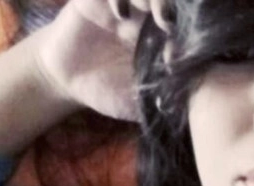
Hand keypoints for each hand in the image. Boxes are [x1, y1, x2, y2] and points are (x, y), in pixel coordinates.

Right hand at [31, 0, 171, 121]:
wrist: (68, 80)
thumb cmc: (106, 91)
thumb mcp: (137, 102)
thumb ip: (158, 100)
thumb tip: (185, 107)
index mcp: (160, 40)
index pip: (183, 26)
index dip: (186, 34)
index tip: (175, 53)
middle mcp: (145, 17)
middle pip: (169, 0)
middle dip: (172, 6)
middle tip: (168, 22)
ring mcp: (123, 4)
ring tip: (148, 12)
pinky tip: (119, 12)